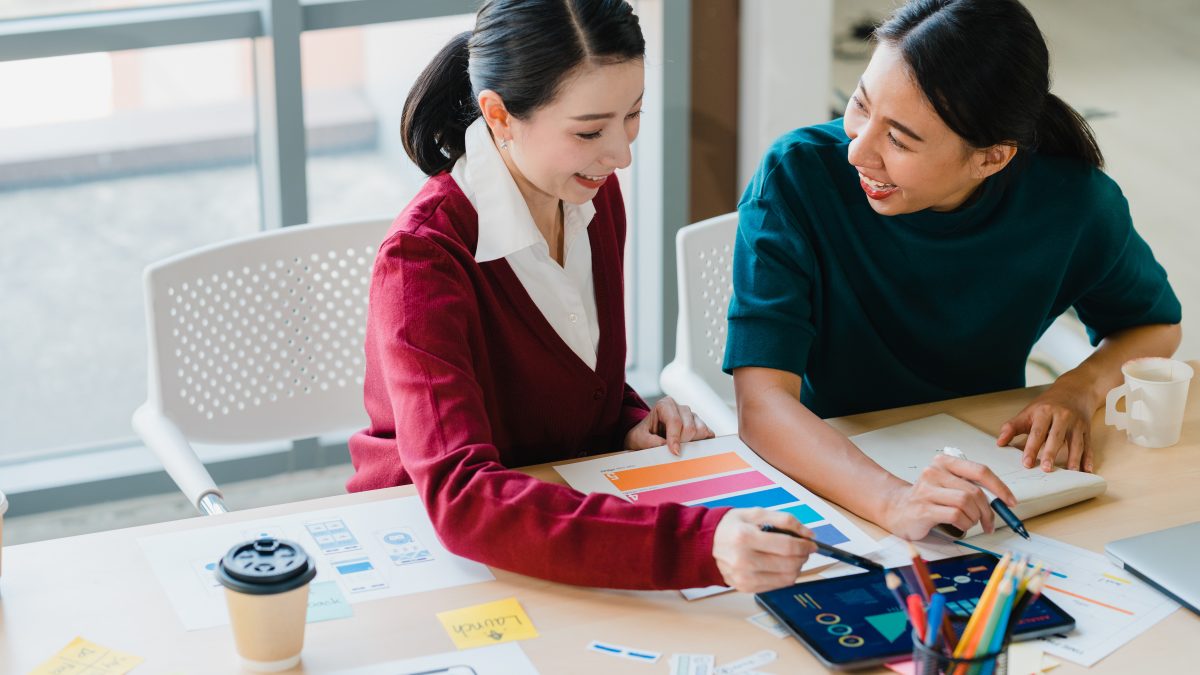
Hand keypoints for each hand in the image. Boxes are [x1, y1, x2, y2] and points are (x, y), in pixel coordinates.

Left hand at [623, 396, 713, 454]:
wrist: (646, 438)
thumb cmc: (643, 436)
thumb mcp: (639, 439)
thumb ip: (649, 441)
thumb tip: (664, 445)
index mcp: (665, 405)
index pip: (675, 420)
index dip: (675, 438)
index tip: (674, 452)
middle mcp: (681, 408)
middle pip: (689, 427)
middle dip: (682, 442)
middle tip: (672, 450)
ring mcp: (693, 416)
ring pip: (701, 430)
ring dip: (692, 443)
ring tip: (679, 447)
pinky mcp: (701, 426)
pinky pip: (709, 434)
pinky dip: (702, 443)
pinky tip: (690, 447)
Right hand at [712, 508, 816, 592]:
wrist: (706, 543)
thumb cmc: (731, 526)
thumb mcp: (755, 513)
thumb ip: (784, 520)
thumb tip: (808, 534)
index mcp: (745, 537)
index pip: (786, 546)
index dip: (804, 545)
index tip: (811, 543)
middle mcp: (743, 560)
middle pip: (788, 564)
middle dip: (803, 556)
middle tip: (804, 549)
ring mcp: (743, 577)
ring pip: (786, 578)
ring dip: (797, 567)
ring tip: (793, 557)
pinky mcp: (745, 587)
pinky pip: (776, 586)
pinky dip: (785, 576)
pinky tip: (781, 565)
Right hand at [881, 454, 1016, 540]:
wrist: (896, 509)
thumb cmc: (927, 499)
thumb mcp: (948, 485)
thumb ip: (970, 486)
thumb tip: (1002, 499)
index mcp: (944, 463)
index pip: (980, 471)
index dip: (1000, 487)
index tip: (1010, 501)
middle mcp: (934, 472)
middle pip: (975, 491)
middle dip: (987, 511)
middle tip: (988, 522)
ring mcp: (927, 490)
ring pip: (967, 503)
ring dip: (974, 518)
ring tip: (969, 522)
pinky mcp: (924, 509)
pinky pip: (956, 516)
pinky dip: (964, 524)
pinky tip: (959, 526)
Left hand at [996, 380, 1095, 471]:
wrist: (1074, 390)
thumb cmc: (1047, 404)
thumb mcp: (1028, 412)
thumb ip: (1013, 427)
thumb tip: (999, 442)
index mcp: (1045, 412)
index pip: (1037, 432)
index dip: (1031, 448)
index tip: (1026, 463)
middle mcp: (1062, 417)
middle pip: (1056, 437)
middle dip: (1050, 453)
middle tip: (1046, 468)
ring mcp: (1076, 423)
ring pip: (1075, 442)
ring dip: (1073, 458)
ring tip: (1070, 473)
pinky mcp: (1086, 430)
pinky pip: (1088, 445)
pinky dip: (1088, 458)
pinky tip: (1086, 470)